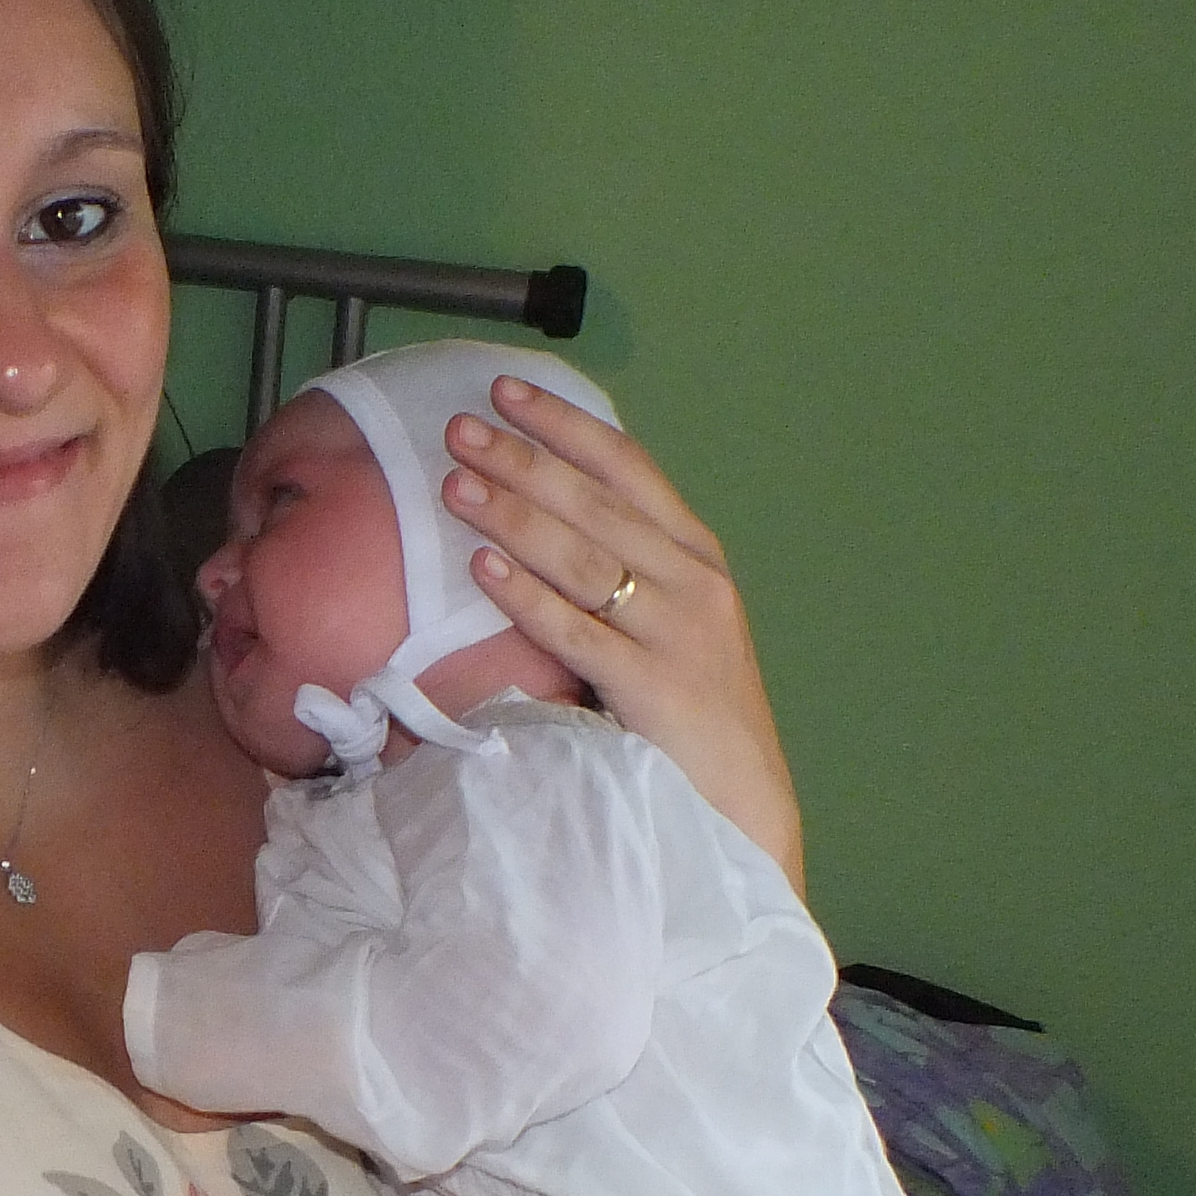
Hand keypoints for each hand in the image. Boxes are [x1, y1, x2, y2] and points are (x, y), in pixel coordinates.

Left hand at [440, 375, 807, 894]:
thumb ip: (628, 570)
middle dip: (523, 461)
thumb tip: (546, 514)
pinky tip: (482, 569)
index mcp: (698, 555)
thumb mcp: (673, 622)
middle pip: (596, 503)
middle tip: (459, 428)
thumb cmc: (692, 713)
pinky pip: (575, 632)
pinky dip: (527, 597)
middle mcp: (693, 582)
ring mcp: (676, 634)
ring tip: (455, 485)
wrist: (739, 803)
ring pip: (582, 558)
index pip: (629, 468)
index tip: (507, 392)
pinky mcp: (652, 689)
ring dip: (514, 515)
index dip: (566, 425)